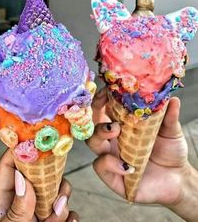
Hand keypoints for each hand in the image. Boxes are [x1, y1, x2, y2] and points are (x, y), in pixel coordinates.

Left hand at [0, 150, 78, 221]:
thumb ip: (17, 209)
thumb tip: (22, 178)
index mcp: (4, 202)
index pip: (8, 167)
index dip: (18, 150)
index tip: (33, 139)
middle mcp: (24, 204)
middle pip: (40, 176)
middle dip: (51, 181)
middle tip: (54, 194)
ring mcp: (39, 214)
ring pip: (56, 193)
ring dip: (61, 204)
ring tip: (57, 217)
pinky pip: (68, 213)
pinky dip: (71, 217)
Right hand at [87, 88, 197, 220]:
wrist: (177, 179)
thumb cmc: (170, 151)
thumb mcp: (171, 131)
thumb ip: (169, 116)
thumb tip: (173, 99)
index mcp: (123, 124)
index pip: (106, 107)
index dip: (102, 97)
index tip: (107, 90)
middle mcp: (113, 138)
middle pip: (93, 121)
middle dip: (95, 111)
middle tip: (105, 106)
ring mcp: (110, 155)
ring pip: (92, 141)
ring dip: (100, 132)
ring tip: (115, 130)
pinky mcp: (111, 174)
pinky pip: (100, 166)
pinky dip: (111, 163)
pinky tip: (128, 166)